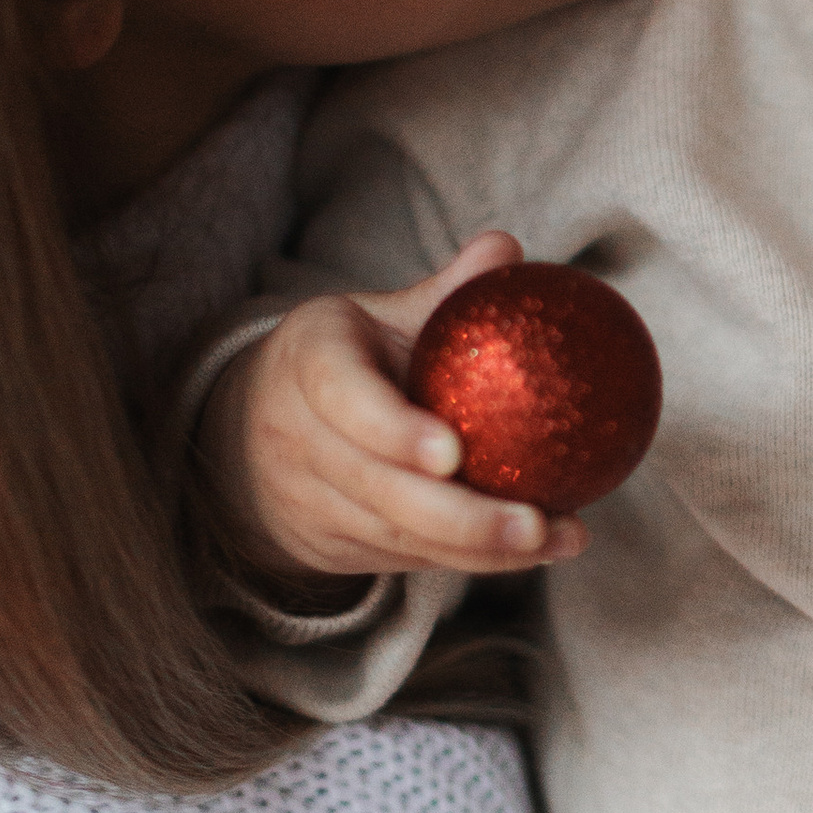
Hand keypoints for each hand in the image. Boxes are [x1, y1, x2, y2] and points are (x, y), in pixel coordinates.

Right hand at [198, 232, 587, 585]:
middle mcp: (299, 439)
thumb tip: (507, 252)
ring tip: (562, 537)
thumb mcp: (376, 317)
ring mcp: (311, 500)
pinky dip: (475, 559)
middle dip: (461, 518)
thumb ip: (444, 292)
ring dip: (484, 548)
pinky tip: (543, 547)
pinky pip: (409, 560)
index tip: (453, 454)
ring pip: (401, 537)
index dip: (394, 431)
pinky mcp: (333, 545)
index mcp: (308, 363)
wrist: (251, 429)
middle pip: (381, 490)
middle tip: (536, 522)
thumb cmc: (347, 358)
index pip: (344, 401)